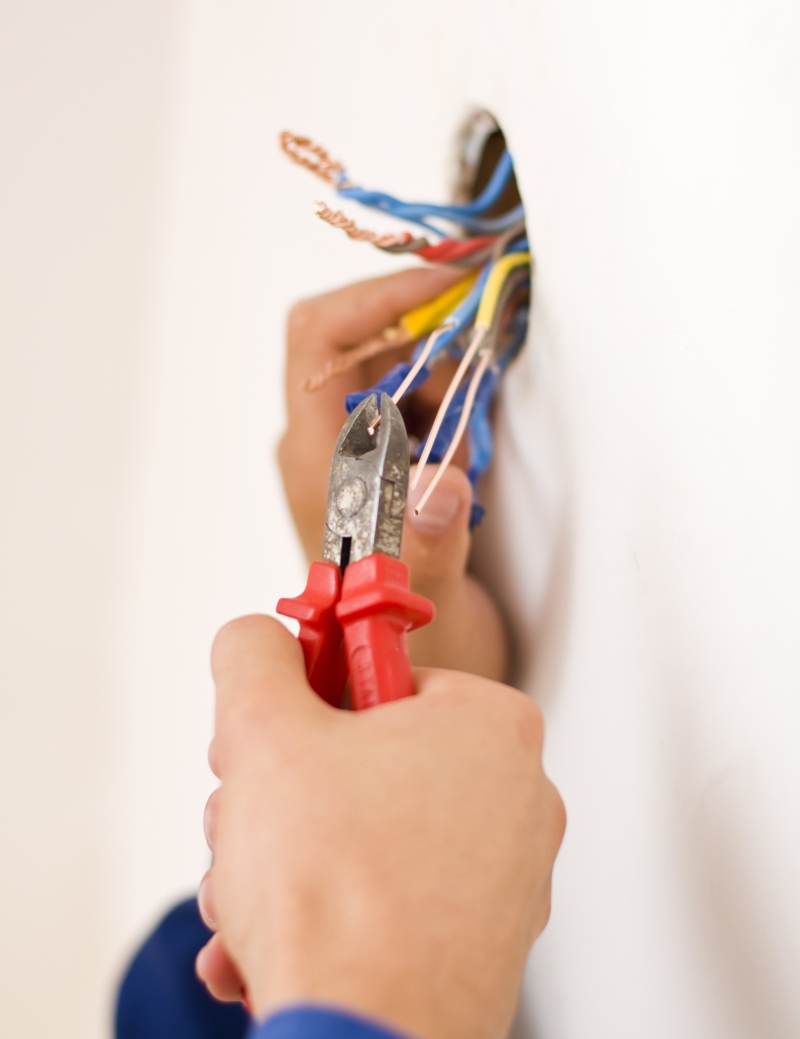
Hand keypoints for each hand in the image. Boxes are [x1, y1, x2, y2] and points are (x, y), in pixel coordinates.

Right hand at [196, 616, 564, 1038]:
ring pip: (366, 834)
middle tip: (243, 814)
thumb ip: (255, 657)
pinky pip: (387, 898)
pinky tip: (265, 943)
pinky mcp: (478, 943)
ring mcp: (504, 877)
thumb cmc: (334, 894)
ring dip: (285, 859)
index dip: (308, 696)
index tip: (276, 719)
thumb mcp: (264, 731)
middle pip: (366, 759)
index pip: (379, 671)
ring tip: (244, 895)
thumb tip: (256, 641)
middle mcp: (516, 796)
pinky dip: (322, 911)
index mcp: (489, 725)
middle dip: (282, 791)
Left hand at [278, 269, 506, 680]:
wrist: (398, 680)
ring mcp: (355, 454)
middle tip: (485, 365)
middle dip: (429, 337)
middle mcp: (326, 447)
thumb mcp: (427, 607)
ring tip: (474, 434)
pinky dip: (453, 402)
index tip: (451, 289)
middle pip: (362, 339)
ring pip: (395, 366)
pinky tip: (470, 451)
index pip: (320, 337)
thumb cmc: (400, 649)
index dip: (379, 295)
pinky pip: (417, 401)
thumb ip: (429, 546)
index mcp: (317, 463)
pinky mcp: (385, 466)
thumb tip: (439, 485)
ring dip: (446, 375)